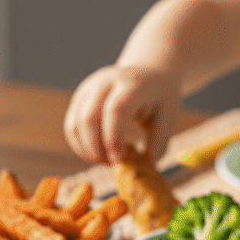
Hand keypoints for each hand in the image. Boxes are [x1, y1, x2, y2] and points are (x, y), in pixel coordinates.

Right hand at [63, 64, 181, 165]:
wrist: (148, 74)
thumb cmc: (159, 99)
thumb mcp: (169, 115)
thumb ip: (160, 141)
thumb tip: (148, 163)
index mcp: (131, 83)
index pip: (115, 110)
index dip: (113, 139)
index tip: (119, 159)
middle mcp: (106, 81)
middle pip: (89, 117)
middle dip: (95, 147)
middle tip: (110, 165)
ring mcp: (89, 88)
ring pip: (75, 123)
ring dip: (86, 149)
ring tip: (104, 161)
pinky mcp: (80, 98)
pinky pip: (71, 125)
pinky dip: (78, 145)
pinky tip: (93, 155)